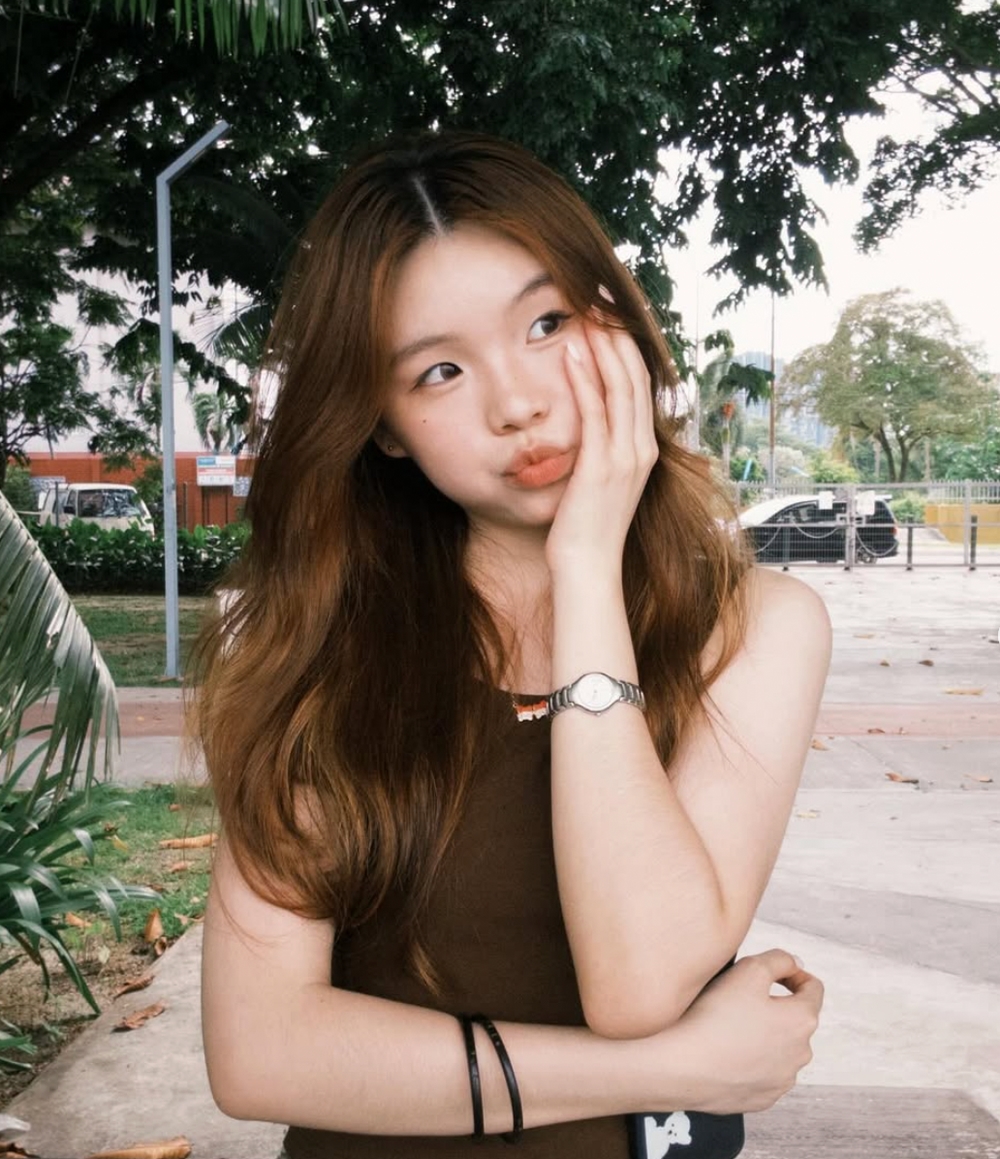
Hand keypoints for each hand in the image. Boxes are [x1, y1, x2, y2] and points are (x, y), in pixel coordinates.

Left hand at [545, 319, 657, 575]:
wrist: (588, 568)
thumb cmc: (587, 528)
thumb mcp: (600, 482)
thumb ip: (601, 451)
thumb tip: (588, 425)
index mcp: (643, 448)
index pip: (639, 383)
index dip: (626, 344)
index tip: (610, 312)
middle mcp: (641, 448)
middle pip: (635, 375)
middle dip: (618, 332)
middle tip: (600, 295)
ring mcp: (625, 457)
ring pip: (620, 387)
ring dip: (602, 345)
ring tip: (586, 310)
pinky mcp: (602, 466)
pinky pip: (594, 413)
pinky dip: (583, 379)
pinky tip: (569, 352)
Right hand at [637, 949, 823, 1114]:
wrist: (685, 1068)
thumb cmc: (717, 1016)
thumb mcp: (749, 969)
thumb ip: (780, 959)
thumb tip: (796, 964)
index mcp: (803, 1020)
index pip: (814, 988)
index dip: (793, 973)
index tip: (772, 972)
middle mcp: (801, 1054)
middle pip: (796, 1019)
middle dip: (776, 1005)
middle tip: (742, 997)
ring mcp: (783, 1080)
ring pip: (781, 1047)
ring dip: (765, 1033)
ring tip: (731, 1025)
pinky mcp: (763, 1098)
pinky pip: (764, 1071)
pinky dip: (752, 1059)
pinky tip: (727, 1051)